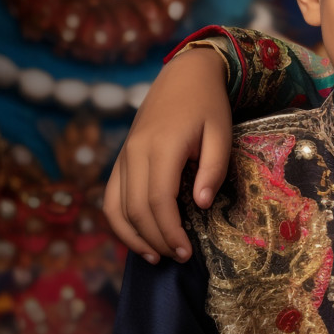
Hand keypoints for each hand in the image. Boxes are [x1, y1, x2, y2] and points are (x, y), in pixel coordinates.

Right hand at [103, 48, 232, 262]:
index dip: (170, 231)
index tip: (186, 252)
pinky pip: (112, 196)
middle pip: (136, 209)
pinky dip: (120, 221)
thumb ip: (213, 169)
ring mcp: (124, 155)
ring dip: (133, 236)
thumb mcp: (222, 133)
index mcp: (162, 146)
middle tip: (179, 257)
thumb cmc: (208, 105)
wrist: (185, 75)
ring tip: (156, 257)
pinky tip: (138, 237)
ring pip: (116, 206)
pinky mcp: (122, 158)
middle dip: (155, 239)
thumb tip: (201, 205)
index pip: (159, 200)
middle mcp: (136, 153)